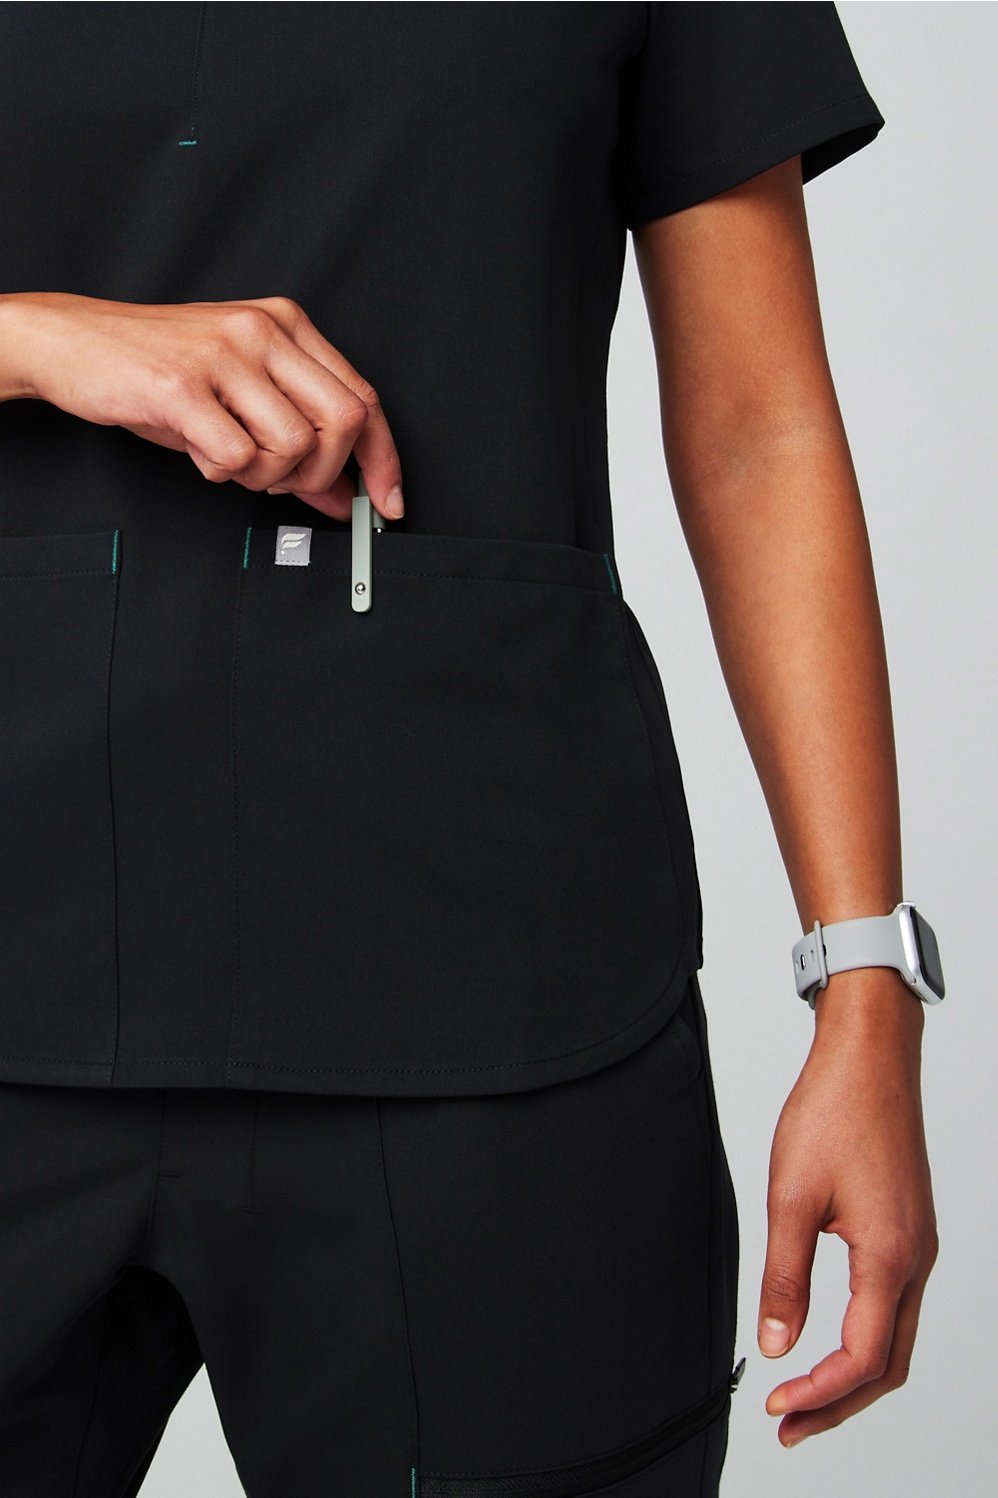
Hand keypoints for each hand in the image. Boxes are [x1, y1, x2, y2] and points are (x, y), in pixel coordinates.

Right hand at [3, 290, 402, 521]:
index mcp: (286, 325)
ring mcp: (224, 354)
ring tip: (229, 459)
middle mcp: (262, 330)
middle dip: (321, 473)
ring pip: (294, 445)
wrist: (75, 343)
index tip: (387, 502)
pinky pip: (237, 457)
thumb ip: (298, 444)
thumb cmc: (159, 370)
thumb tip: (343, 495)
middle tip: (281, 478)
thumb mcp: (240, 401)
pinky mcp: (183, 385)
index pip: (363, 398)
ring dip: (265, 476)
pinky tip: (199, 450)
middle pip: (343, 422)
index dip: (383, 460)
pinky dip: (222, 473)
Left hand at [757, 968, 938, 1446]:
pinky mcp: (909, 1229)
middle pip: (887, 1363)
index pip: (861, 1359)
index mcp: (889, 1257)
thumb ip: (784, 1277)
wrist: (870, 1057)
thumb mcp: (790, 1195)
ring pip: (895, 1337)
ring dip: (852, 1374)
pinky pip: (894, 1305)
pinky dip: (865, 1337)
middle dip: (838, 1403)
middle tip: (789, 1423)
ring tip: (804, 1392)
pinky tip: (832, 1337)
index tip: (777, 1407)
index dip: (819, 1396)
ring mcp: (917, 1245)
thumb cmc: (835, 1110)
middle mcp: (915, 1259)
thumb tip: (778, 1343)